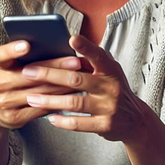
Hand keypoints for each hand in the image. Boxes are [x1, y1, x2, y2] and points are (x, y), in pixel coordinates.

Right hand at [0, 39, 82, 131]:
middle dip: (56, 67)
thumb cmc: (11, 81)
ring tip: (80, 77)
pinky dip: (59, 100)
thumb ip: (29, 57)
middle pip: (30, 74)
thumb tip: (59, 45)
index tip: (27, 45)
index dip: (13, 50)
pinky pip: (41, 108)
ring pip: (40, 91)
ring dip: (63, 84)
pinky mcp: (15, 117)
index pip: (2, 55)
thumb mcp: (12, 67)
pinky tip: (72, 94)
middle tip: (76, 62)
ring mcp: (6, 102)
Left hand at [22, 35, 154, 141]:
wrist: (135, 120)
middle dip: (50, 75)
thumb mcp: (110, 72)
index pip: (99, 56)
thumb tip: (65, 47)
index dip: (86, 47)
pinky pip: (78, 123)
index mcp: (111, 70)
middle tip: (28, 72)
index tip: (72, 38)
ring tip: (31, 98)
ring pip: (74, 102)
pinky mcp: (105, 125)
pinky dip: (62, 121)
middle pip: (76, 80)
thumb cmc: (115, 90)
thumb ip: (92, 62)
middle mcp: (111, 87)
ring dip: (50, 100)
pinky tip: (49, 117)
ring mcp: (108, 107)